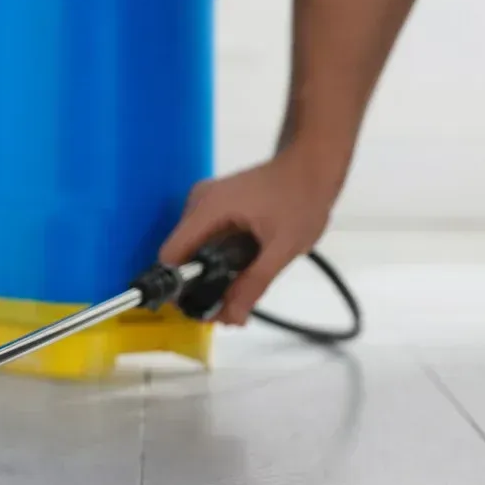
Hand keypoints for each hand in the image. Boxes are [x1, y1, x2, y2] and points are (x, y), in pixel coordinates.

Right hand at [159, 149, 341, 325]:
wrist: (312, 166)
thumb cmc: (301, 200)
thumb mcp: (283, 246)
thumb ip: (255, 282)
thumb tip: (231, 318)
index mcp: (208, 208)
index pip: (171, 256)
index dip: (181, 288)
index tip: (204, 310)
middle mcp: (198, 203)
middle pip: (182, 256)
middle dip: (202, 287)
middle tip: (231, 312)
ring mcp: (205, 203)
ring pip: (194, 250)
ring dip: (212, 276)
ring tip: (241, 297)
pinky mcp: (215, 206)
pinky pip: (206, 240)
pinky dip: (218, 261)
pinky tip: (242, 275)